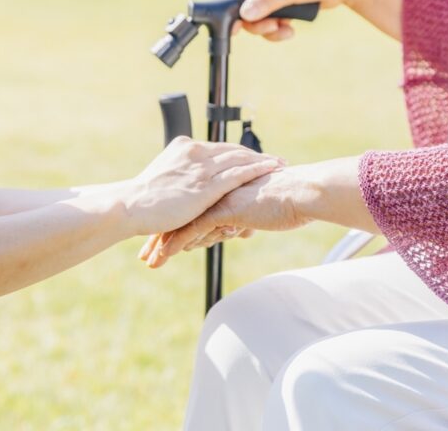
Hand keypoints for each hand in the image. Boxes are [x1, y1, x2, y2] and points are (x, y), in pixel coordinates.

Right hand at [122, 136, 282, 236]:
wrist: (130, 206)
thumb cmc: (141, 201)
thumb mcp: (161, 182)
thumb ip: (179, 179)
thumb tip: (186, 190)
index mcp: (184, 148)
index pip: (219, 149)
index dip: (239, 153)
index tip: (254, 156)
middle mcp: (195, 152)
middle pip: (233, 151)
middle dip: (256, 155)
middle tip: (276, 160)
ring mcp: (201, 168)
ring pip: (240, 159)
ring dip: (263, 161)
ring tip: (281, 164)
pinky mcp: (206, 185)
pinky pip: (238, 173)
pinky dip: (258, 169)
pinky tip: (272, 170)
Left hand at [139, 166, 315, 267]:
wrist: (302, 193)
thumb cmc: (287, 201)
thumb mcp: (258, 211)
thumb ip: (242, 218)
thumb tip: (236, 228)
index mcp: (221, 187)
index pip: (190, 206)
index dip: (173, 223)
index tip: (158, 238)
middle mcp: (215, 191)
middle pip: (180, 214)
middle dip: (160, 235)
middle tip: (145, 253)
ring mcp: (217, 199)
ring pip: (181, 223)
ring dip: (162, 244)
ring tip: (149, 260)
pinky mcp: (223, 210)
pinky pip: (193, 229)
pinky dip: (175, 244)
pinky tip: (162, 256)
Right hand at [224, 0, 406, 40]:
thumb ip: (266, 1)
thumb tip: (244, 14)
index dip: (231, 9)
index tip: (237, 26)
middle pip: (245, 11)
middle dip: (257, 24)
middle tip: (273, 27)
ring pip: (259, 20)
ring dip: (270, 29)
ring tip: (286, 30)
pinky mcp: (285, 6)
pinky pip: (273, 22)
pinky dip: (279, 30)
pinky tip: (291, 30)